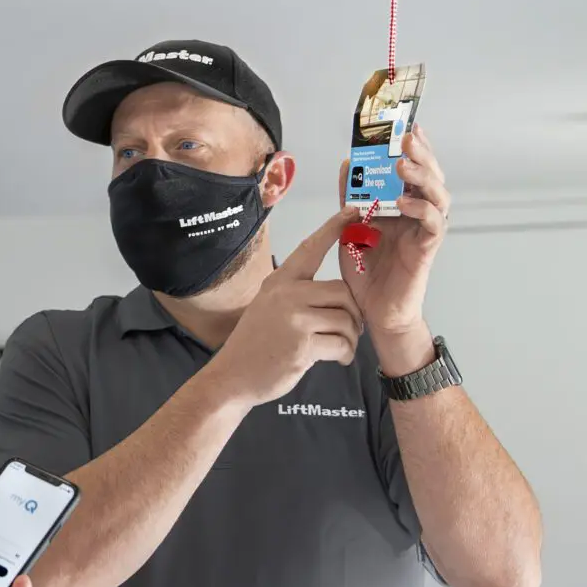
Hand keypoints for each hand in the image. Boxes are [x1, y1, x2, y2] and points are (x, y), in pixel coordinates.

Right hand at [206, 207, 363, 405]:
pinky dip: (345, 355)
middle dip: (352, 314)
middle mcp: (287, 295)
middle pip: (342, 292)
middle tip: (349, 329)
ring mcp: (295, 320)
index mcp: (280, 281)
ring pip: (346, 319)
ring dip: (350, 338)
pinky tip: (338, 359)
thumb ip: (298, 294)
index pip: (311, 248)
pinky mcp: (303, 346)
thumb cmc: (256, 342)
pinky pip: (342, 344)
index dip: (333, 228)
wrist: (233, 376)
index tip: (353, 211)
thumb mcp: (269, 306)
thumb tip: (339, 293)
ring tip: (341, 348)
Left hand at [337, 126, 449, 337]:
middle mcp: (419, 213)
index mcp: (403, 204)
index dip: (414, 147)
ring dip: (423, 177)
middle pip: (431, 176)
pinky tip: (404, 202)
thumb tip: (348, 162)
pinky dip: (421, 209)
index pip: (414, 169)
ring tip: (404, 165)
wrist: (373, 310)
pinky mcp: (427, 249)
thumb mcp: (350, 225)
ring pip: (438, 195)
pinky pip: (432, 224)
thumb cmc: (366, 270)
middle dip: (421, 154)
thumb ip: (350, 196)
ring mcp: (425, 230)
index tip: (407, 123)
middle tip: (408, 136)